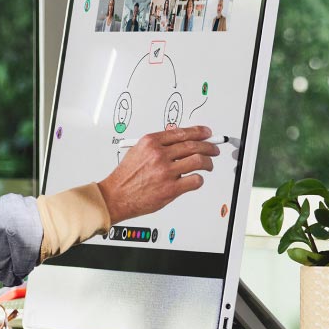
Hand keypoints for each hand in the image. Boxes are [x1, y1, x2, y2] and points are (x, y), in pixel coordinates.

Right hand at [97, 126, 218, 224]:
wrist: (116, 196)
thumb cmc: (125, 177)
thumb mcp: (137, 152)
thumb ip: (157, 145)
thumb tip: (177, 140)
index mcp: (150, 142)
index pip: (182, 133)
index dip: (198, 132)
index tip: (206, 133)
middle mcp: (159, 155)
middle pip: (194, 145)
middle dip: (208, 147)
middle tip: (213, 149)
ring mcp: (166, 172)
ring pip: (199, 161)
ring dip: (208, 163)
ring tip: (208, 165)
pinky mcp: (171, 188)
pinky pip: (195, 180)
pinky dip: (199, 179)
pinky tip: (196, 180)